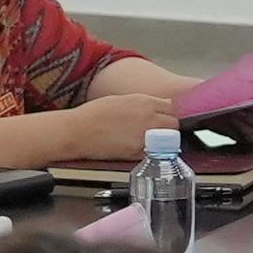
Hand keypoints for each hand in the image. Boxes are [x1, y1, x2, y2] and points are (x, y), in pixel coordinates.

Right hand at [63, 92, 180, 165]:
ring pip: (169, 140)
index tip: (167, 117)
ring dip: (164, 141)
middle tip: (160, 131)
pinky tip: (140, 149)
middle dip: (170, 127)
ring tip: (151, 141)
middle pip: (175, 123)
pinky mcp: (138, 152)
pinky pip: (155, 152)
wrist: (78, 131)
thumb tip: (155, 108)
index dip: (170, 113)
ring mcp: (145, 136)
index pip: (173, 107)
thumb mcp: (122, 100)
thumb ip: (142, 104)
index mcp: (145, 102)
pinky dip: (152, 152)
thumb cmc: (94, 115)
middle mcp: (149, 118)